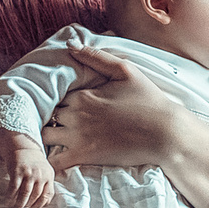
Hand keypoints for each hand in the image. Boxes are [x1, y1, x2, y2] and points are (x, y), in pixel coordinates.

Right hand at [3, 140, 58, 207]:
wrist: (24, 148)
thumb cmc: (35, 164)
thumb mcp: (45, 172)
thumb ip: (45, 186)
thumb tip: (42, 205)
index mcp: (49, 176)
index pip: (48, 195)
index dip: (40, 205)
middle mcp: (40, 175)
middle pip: (35, 196)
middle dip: (28, 206)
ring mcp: (29, 173)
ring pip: (25, 194)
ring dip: (19, 204)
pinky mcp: (17, 171)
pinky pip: (14, 187)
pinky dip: (10, 196)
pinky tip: (7, 200)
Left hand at [39, 52, 176, 172]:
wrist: (165, 133)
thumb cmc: (148, 99)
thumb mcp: (125, 70)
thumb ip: (96, 57)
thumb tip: (70, 45)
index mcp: (82, 95)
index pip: (55, 94)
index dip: (58, 97)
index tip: (65, 102)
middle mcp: (74, 115)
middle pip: (48, 114)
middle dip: (50, 115)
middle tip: (59, 119)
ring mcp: (77, 138)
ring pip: (43, 136)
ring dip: (45, 135)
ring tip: (54, 136)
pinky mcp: (83, 157)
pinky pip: (53, 162)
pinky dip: (47, 162)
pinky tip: (51, 160)